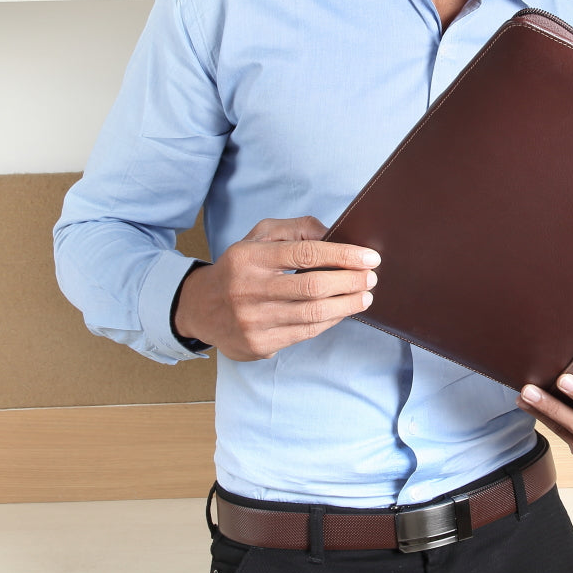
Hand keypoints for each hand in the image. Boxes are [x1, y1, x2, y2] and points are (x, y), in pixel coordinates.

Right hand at [173, 216, 379, 360]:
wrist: (201, 308)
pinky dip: (330, 321)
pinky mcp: (259, 343)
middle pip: (313, 286)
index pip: (306, 253)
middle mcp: (249, 289)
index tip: (369, 257)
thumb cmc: (239, 267)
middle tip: (371, 278)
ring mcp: (253, 320)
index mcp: (250, 257)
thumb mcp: (259, 237)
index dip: (343, 255)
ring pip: (313, 314)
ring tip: (365, 296)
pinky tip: (343, 311)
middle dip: (350, 281)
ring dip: (347, 305)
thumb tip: (334, 234)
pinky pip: (306, 333)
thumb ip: (296, 229)